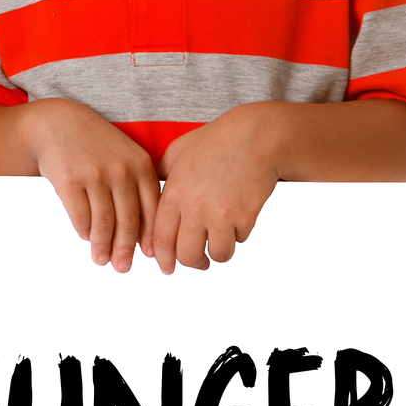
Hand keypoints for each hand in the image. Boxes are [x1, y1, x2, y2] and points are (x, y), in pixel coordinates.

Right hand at [22, 98, 159, 273]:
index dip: (151, 238)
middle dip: (126, 250)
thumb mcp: (125, 158)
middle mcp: (120, 169)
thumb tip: (146, 241)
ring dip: (103, 247)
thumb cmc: (96, 147)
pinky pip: (80, 217)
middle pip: (128, 221)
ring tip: (101, 260)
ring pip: (104, 223)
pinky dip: (85, 232)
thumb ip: (138, 190)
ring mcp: (94, 174)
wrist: (58, 123)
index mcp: (141, 165)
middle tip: (123, 269)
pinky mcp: (68, 179)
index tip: (149, 258)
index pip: (151, 210)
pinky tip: (86, 237)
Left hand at [151, 106, 278, 274]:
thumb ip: (161, 175)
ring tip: (220, 249)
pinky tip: (238, 224)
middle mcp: (193, 207)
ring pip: (216, 254)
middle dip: (193, 263)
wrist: (255, 136)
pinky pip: (239, 240)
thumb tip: (150, 193)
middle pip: (186, 254)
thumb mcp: (177, 152)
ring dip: (218, 254)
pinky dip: (238, 237)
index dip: (164, 258)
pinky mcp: (244, 216)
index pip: (161, 238)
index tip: (168, 268)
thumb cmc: (216, 141)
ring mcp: (220, 213)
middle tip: (199, 262)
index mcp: (174, 193)